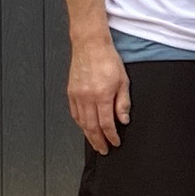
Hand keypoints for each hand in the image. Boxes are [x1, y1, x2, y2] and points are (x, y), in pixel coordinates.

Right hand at [66, 36, 130, 152]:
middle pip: (92, 127)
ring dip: (88, 135)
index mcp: (102, 95)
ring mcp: (76, 95)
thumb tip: (123, 119)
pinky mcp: (70, 92)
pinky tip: (84, 127)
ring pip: (81, 122)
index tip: (115, 143)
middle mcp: (87, 98)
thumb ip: (123, 102)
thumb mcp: (123, 81)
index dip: (111, 136)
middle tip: (103, 150)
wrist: (90, 45)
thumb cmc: (108, 59)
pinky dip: (79, 123)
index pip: (106, 124)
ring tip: (95, 142)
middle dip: (98, 141)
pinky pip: (74, 113)